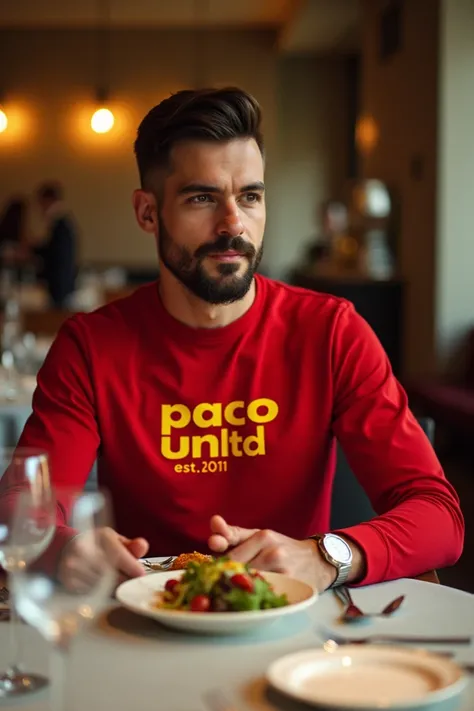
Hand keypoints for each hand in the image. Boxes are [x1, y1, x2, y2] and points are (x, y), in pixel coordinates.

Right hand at [58, 527, 148, 589]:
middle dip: (125, 580)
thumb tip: (143, 546)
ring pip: (102, 585)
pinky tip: (106, 589)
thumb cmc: (98, 546)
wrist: (68, 550)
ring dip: (115, 588)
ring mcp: (74, 567)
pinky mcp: (69, 582)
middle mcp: (83, 549)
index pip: (117, 554)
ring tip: (120, 585)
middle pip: (110, 573)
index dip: (131, 566)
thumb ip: (131, 546)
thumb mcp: (116, 541)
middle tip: (133, 583)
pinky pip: (92, 593)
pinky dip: (103, 593)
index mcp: (100, 536)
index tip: (141, 574)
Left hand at [208, 515, 336, 591]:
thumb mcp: (259, 535)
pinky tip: (250, 599)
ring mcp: (282, 571)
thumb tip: (214, 523)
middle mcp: (272, 552)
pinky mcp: (290, 588)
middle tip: (216, 586)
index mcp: (262, 536)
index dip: (217, 566)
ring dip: (237, 589)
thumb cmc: (282, 547)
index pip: (231, 553)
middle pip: (238, 572)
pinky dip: (253, 598)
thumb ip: (234, 533)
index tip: (209, 572)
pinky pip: (264, 595)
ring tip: (232, 592)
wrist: (317, 561)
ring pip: (249, 584)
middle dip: (225, 578)